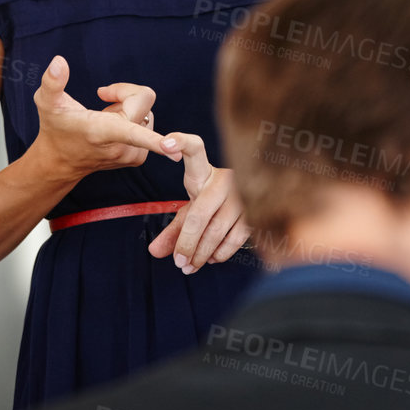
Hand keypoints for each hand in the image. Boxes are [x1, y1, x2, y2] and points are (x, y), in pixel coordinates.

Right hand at [32, 56, 167, 180]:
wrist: (58, 162)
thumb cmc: (54, 128)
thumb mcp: (46, 103)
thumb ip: (52, 82)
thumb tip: (59, 61)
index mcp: (103, 132)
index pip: (134, 132)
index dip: (155, 140)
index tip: (174, 148)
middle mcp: (121, 146)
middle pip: (144, 101)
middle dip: (125, 93)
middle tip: (102, 99)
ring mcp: (131, 154)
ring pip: (147, 112)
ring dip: (128, 109)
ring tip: (105, 117)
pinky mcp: (137, 158)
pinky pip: (148, 124)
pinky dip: (133, 120)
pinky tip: (113, 126)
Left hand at [147, 131, 250, 273]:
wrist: (253, 197)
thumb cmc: (212, 202)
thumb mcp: (192, 209)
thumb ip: (173, 230)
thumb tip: (154, 252)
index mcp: (203, 171)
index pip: (194, 149)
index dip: (180, 142)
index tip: (165, 143)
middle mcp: (224, 179)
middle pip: (199, 214)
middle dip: (186, 243)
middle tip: (178, 263)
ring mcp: (242, 195)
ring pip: (217, 230)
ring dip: (201, 254)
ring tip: (190, 266)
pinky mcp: (255, 211)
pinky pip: (235, 238)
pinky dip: (220, 253)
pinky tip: (211, 258)